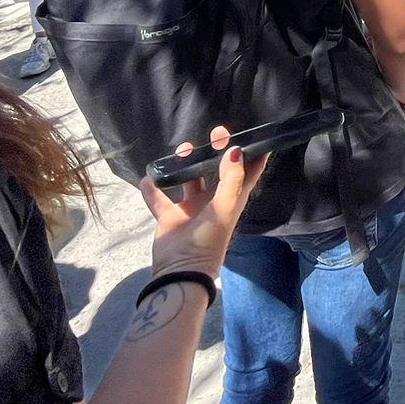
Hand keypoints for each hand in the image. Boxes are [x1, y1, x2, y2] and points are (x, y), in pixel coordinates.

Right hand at [139, 126, 269, 278]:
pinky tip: (148, 176)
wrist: (181, 271)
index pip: (247, 173)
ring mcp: (190, 209)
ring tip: (182, 149)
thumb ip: (231, 179)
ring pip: (189, 179)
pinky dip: (153, 188)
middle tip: (215, 132)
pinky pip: (159, 199)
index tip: (256, 134)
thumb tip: (235, 151)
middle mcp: (212, 201)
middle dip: (217, 151)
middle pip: (216, 171)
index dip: (253, 155)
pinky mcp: (169, 217)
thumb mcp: (224, 208)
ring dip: (186, 164)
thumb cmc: (208, 240)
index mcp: (231, 200)